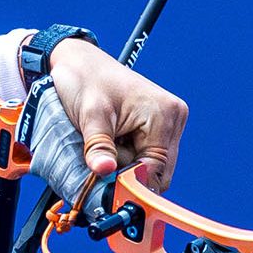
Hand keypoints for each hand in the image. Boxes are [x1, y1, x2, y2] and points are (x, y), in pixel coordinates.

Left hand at [48, 38, 187, 191]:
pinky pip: (144, 154)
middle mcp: (172, 118)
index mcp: (164, 114)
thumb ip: (98, 146)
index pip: (156, 170)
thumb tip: (103, 172)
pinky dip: (125, 154)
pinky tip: (112, 139)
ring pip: (150, 165)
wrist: (79, 61)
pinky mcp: (157, 126)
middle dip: (127, 172)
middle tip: (101, 157)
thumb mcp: (90, 115)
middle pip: (156, 171)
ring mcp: (167, 122)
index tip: (107, 191)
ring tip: (106, 142)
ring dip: (125, 163)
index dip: (131, 183)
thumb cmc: (85, 78)